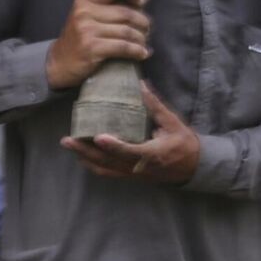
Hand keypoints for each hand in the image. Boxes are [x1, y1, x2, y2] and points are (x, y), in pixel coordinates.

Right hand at [46, 0, 150, 89]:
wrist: (58, 63)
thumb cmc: (77, 39)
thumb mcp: (84, 17)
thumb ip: (104, 8)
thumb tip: (139, 3)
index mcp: (83, 1)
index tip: (141, 1)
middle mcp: (84, 13)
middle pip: (126, 13)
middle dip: (142, 22)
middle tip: (146, 29)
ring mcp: (87, 31)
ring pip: (127, 31)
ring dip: (140, 39)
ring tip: (143, 43)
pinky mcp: (92, 48)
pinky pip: (123, 47)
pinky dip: (137, 51)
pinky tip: (141, 53)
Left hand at [61, 84, 200, 184]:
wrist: (193, 167)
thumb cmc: (184, 143)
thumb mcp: (173, 122)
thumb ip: (156, 106)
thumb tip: (141, 85)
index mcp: (152, 153)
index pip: (130, 151)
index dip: (114, 145)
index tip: (99, 137)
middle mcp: (139, 166)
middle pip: (109, 161)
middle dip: (86, 151)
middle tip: (67, 140)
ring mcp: (132, 173)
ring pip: (105, 168)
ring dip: (85, 158)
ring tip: (68, 145)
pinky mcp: (129, 175)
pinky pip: (108, 172)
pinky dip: (92, 165)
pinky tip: (81, 156)